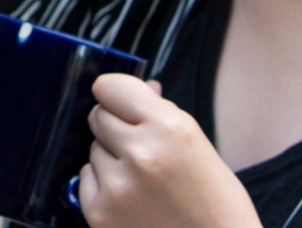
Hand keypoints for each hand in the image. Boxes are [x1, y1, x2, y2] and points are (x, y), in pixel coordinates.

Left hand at [79, 75, 258, 227]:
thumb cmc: (214, 202)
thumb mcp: (198, 145)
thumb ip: (162, 112)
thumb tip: (141, 87)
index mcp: (169, 128)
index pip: (110, 87)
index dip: (116, 95)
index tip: (122, 103)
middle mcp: (140, 153)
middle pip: (98, 117)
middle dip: (116, 128)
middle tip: (143, 149)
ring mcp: (117, 186)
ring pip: (92, 149)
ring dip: (111, 159)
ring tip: (145, 182)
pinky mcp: (100, 213)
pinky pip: (86, 179)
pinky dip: (104, 185)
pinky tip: (133, 199)